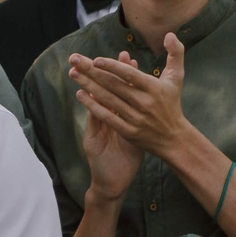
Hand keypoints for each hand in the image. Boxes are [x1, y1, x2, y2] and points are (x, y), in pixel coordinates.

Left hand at [69, 36, 199, 165]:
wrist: (173, 137)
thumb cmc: (172, 102)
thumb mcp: (177, 78)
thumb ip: (176, 54)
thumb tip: (170, 34)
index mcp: (155, 88)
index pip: (130, 75)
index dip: (112, 66)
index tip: (95, 59)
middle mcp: (145, 102)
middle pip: (113, 85)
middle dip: (91, 71)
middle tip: (74, 59)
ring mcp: (135, 118)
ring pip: (107, 99)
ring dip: (87, 85)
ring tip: (72, 72)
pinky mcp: (128, 131)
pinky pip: (106, 116)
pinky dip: (92, 105)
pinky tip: (80, 94)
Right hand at [72, 53, 145, 206]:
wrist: (114, 180)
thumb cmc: (125, 157)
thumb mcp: (134, 136)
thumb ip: (139, 117)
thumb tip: (149, 100)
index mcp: (118, 117)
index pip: (121, 91)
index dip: (123, 74)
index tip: (127, 56)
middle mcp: (107, 120)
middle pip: (106, 92)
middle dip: (106, 73)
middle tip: (106, 55)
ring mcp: (98, 129)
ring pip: (97, 103)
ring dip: (95, 85)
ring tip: (94, 67)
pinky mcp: (92, 140)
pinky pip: (92, 121)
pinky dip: (90, 108)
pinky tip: (86, 96)